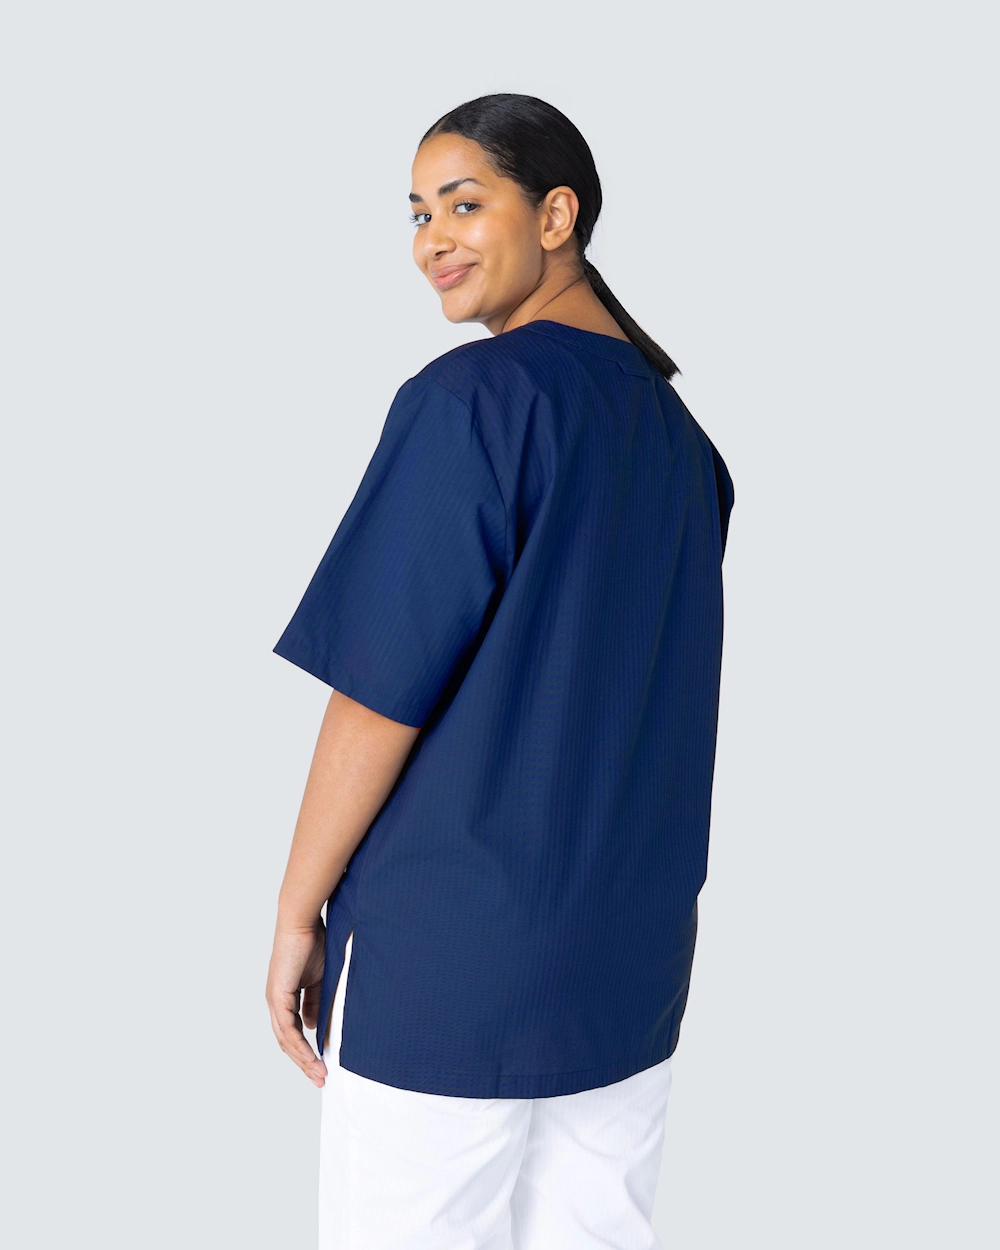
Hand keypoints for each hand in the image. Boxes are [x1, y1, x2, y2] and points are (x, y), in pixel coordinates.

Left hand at [266, 921, 327, 1086]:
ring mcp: (275, 1000)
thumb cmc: (313, 944)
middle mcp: (276, 1002)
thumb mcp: (319, 980)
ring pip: (286, 1040)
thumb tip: (312, 1026)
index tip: (321, 1066)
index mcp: (284, 998)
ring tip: (320, 1073)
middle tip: (321, 1079)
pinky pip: (288, 1028)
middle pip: (286, 1043)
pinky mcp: (278, 996)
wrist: (302, 923)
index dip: (305, 1051)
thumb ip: (315, 1002)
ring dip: (303, 1059)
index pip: (292, 1033)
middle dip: (304, 1063)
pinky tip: (312, 1056)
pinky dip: (300, 1045)